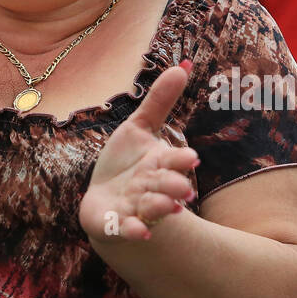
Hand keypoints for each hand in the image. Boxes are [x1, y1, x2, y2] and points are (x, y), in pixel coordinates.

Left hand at [80, 60, 198, 241]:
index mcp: (159, 163)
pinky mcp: (117, 224)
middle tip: (185, 190)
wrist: (104, 198)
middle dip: (174, 187)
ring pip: (151, 208)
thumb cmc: (126, 162)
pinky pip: (128, 229)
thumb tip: (184, 65)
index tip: (191, 158)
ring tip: (167, 207)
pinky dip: (134, 231)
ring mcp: (136, 207)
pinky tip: (140, 233)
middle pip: (166, 187)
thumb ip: (160, 101)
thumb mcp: (139, 128)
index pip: (173, 161)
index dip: (180, 160)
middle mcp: (151, 187)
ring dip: (160, 208)